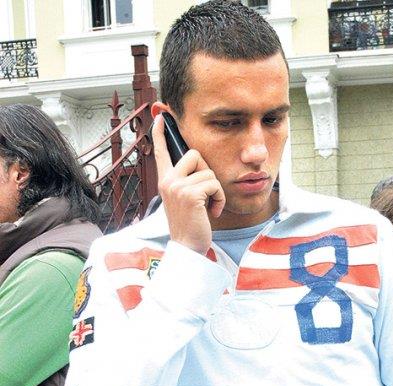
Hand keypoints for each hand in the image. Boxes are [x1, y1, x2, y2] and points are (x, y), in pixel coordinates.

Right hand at [152, 114, 225, 255]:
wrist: (188, 247)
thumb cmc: (190, 225)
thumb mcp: (185, 199)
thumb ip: (186, 181)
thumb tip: (196, 162)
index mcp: (165, 181)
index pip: (160, 152)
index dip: (160, 134)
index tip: (160, 117)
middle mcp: (167, 181)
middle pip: (194, 154)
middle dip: (207, 172)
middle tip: (206, 193)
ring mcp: (176, 187)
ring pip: (208, 172)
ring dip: (216, 191)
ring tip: (209, 207)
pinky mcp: (189, 194)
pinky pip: (214, 184)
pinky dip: (219, 199)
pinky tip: (212, 212)